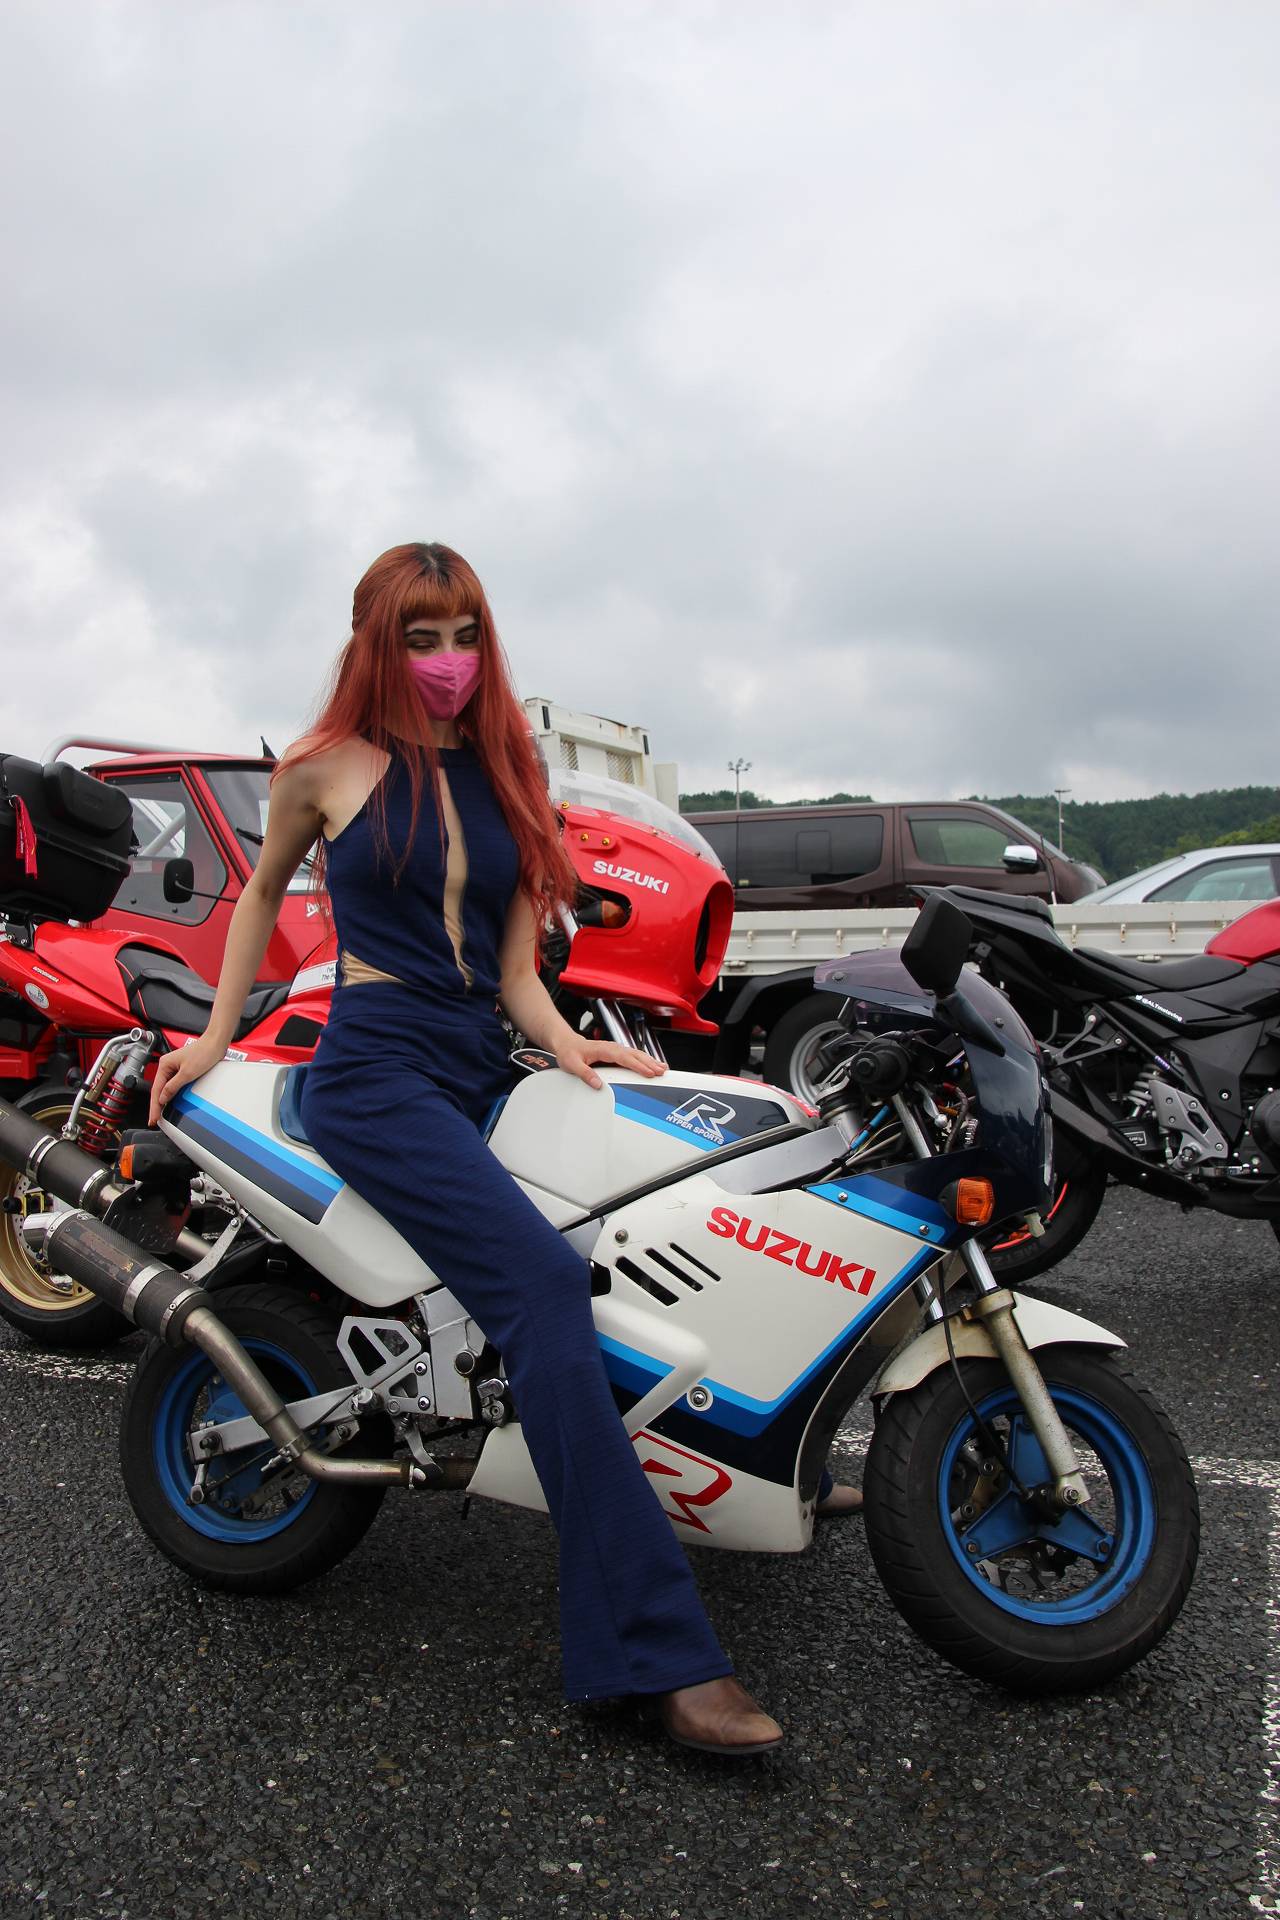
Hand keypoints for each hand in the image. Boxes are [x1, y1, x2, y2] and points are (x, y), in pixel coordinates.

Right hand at [148, 1034, 224, 1124]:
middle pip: (159, 1089)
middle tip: (154, 1120)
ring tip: (160, 1114)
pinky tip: (170, 1102)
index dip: (154, 1106)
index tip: (153, 1118)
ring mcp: (174, 1068)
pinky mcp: (182, 1070)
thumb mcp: (187, 1074)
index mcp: (164, 1065)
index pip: (156, 1090)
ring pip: (166, 1088)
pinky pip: (173, 1085)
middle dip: (157, 1105)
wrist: (215, 1044)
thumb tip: (162, 1099)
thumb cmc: (203, 1053)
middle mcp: (167, 1066)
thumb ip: (173, 1087)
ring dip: (163, 1101)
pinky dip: (171, 1094)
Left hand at [553, 1034, 667, 1091]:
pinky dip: (644, 1060)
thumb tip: (597, 1084)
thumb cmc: (569, 1052)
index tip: (648, 1072)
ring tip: (662, 1069)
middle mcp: (612, 1048)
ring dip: (650, 1061)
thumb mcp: (572, 1064)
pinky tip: (652, 1065)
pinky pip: (633, 1056)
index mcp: (604, 1050)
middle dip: (649, 1063)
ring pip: (636, 1054)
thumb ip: (585, 1074)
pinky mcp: (616, 1054)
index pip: (624, 1058)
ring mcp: (615, 1050)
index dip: (638, 1065)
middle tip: (662, 1071)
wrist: (567, 1044)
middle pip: (635, 1055)